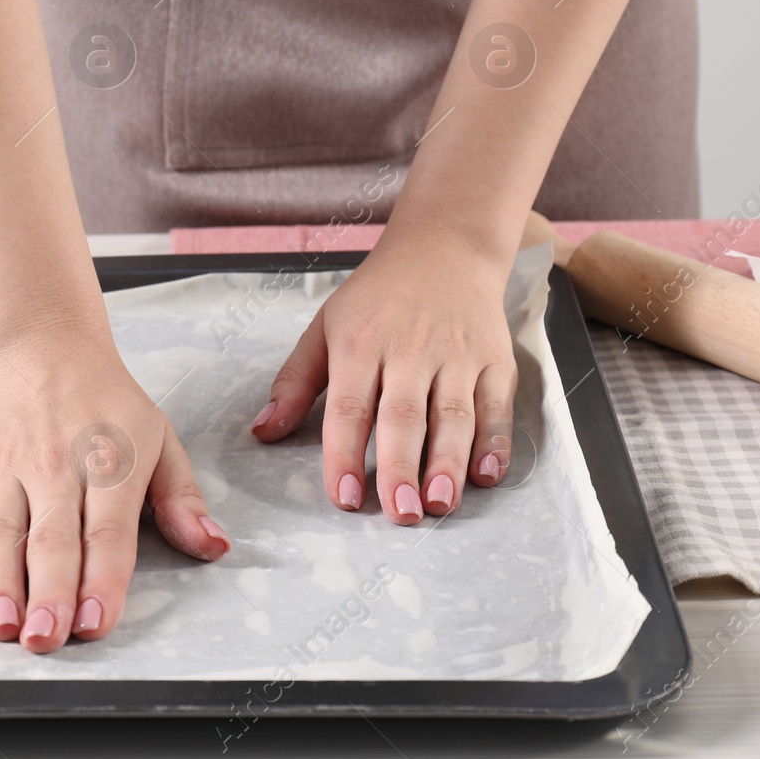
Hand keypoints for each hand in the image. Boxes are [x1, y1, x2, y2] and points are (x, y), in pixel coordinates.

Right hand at [0, 355, 229, 651]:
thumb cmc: (105, 403)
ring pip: (0, 534)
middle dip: (49, 593)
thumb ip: (181, 498)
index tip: (96, 623)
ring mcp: (5, 472)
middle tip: (47, 639)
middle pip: (52, 540)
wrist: (43, 347)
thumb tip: (212, 545)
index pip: (107, 532)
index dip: (102, 580)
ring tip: (2, 627)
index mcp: (109, 464)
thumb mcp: (159, 438)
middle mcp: (54, 469)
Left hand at [251, 228, 518, 522]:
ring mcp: (457, 356)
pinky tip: (486, 476)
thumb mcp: (327, 326)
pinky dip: (495, 442)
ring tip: (440, 505)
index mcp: (361, 344)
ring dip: (448, 464)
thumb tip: (263, 432)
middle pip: (405, 416)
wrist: (446, 245)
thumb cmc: (379, 295)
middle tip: (399, 513)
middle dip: (401, 469)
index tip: (344, 498)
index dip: (344, 455)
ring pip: (454, 416)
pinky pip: (497, 406)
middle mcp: (411, 350)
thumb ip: (295, 381)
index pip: (350, 407)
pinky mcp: (495, 360)